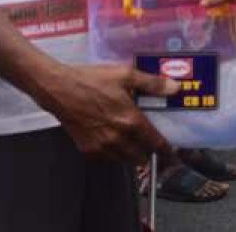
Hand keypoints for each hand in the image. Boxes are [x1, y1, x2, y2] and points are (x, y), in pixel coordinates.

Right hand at [36, 63, 176, 164]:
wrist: (59, 90)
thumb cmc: (93, 80)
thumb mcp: (125, 75)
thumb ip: (152, 84)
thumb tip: (176, 88)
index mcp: (130, 121)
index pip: (155, 143)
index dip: (166, 151)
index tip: (172, 154)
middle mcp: (118, 139)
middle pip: (141, 158)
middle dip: (147, 152)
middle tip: (148, 140)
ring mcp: (101, 147)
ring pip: (124, 161)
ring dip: (131, 153)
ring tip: (130, 138)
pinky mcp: (88, 150)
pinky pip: (107, 159)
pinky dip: (114, 153)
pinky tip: (112, 138)